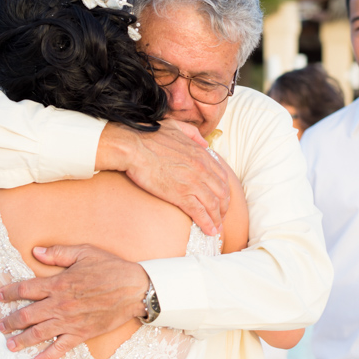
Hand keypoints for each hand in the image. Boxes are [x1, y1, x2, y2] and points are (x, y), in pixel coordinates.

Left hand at [0, 244, 149, 358]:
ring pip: (38, 334)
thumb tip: (36, 252)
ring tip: (9, 345)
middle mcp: (60, 305)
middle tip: (0, 325)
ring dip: (21, 340)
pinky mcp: (82, 334)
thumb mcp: (85, 253)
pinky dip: (47, 357)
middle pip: (26, 315)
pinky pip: (60, 348)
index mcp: (58, 284)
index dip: (9, 292)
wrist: (135, 289)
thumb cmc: (111, 268)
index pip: (25, 289)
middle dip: (9, 321)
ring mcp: (70, 322)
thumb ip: (58, 253)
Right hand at [96, 120, 229, 235]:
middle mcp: (201, 169)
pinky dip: (207, 223)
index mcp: (201, 155)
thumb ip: (193, 134)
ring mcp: (192, 183)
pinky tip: (210, 231)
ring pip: (213, 204)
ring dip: (217, 218)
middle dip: (224, 207)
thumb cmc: (150, 136)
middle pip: (221, 192)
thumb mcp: (176, 127)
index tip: (222, 198)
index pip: (222, 176)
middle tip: (221, 216)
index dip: (224, 190)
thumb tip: (204, 142)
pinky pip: (199, 212)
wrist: (133, 146)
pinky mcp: (180, 195)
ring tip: (217, 228)